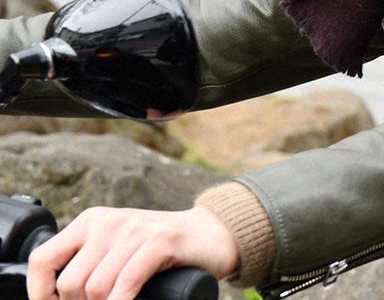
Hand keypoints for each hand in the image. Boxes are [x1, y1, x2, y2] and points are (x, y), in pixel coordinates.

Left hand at [27, 206, 237, 299]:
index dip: (41, 293)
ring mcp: (135, 230)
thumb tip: (57, 295)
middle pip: (70, 283)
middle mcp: (108, 221)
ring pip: (96, 289)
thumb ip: (88, 263)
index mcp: (90, 221)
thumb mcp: (116, 248)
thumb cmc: (160, 249)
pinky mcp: (160, 243)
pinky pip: (125, 286)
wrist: (212, 234)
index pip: (42, 260)